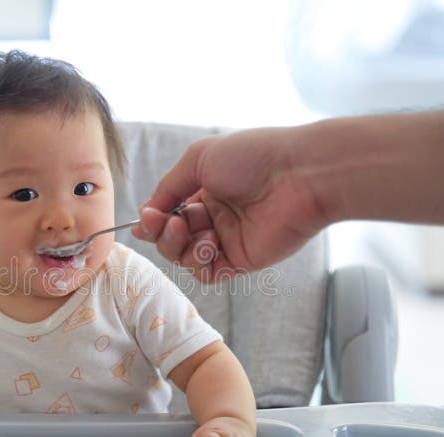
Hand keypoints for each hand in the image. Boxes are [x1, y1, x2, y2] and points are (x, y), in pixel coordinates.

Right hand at [133, 127, 326, 282]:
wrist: (298, 174)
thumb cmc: (253, 156)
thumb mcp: (199, 159)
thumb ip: (169, 187)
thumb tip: (146, 212)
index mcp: (206, 191)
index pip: (169, 214)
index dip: (153, 219)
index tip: (145, 218)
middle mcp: (215, 217)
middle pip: (172, 238)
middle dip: (161, 232)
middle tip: (166, 222)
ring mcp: (228, 240)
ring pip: (185, 258)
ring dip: (176, 246)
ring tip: (186, 228)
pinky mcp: (242, 261)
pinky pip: (206, 274)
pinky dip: (198, 262)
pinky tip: (207, 242)